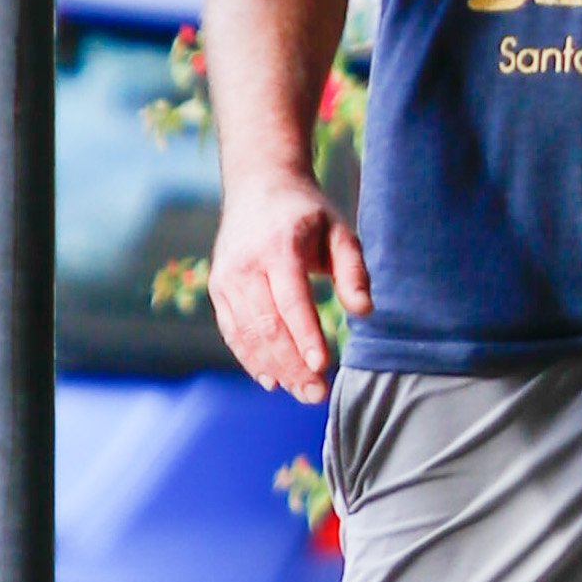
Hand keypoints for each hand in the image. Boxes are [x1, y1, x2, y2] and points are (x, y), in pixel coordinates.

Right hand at [209, 170, 371, 399]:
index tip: (321, 366)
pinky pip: (232, 332)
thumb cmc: (308, 214)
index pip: (291, 300)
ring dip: (273, 369)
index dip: (304, 336)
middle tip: (317, 394)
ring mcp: (226, 278)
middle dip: (291, 365)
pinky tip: (272, 380)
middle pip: (266, 325)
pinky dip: (250, 359)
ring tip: (302, 393)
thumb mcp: (340, 231)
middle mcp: (245, 265)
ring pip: (247, 334)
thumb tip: (364, 311)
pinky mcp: (217, 289)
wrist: (258, 186)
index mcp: (278, 247)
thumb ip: (354, 271)